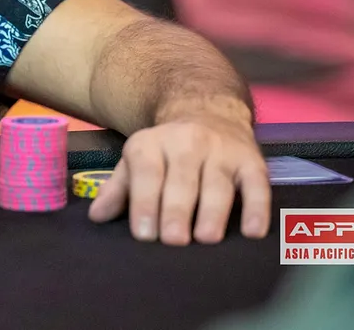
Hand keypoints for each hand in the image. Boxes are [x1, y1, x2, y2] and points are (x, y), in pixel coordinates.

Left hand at [88, 103, 269, 244]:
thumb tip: (97, 217)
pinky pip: (256, 185)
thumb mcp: (137, 161)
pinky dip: (257, 208)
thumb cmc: (167, 151)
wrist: (209, 112)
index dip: (144, 203)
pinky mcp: (252, 161)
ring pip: (217, 183)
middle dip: (176, 210)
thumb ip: (118, 189)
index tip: (144, 235)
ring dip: (212, 211)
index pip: (146, 174)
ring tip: (206, 238)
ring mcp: (222, 151)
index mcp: (152, 144)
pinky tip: (253, 231)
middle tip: (173, 241)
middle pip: (181, 180)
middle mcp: (187, 143)